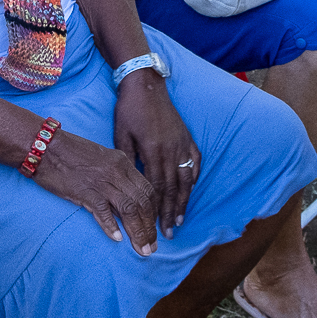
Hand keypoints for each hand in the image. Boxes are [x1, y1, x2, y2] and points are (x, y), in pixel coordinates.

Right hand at [30, 127, 161, 254]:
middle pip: (143, 202)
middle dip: (150, 228)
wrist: (44, 145)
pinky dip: (111, 226)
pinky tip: (117, 239)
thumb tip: (125, 203)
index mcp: (121, 162)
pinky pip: (103, 211)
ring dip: (138, 232)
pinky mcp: (84, 190)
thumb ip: (115, 177)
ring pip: (129, 208)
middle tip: (151, 247)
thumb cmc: (70, 153)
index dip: (154, 213)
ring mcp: (101, 180)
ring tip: (142, 249)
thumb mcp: (101, 160)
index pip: (148, 190)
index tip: (153, 229)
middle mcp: (116, 170)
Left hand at [112, 71, 198, 237]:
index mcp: (153, 151)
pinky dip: (194, 178)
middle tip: (169, 232)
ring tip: (180, 219)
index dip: (157, 209)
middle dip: (171, 212)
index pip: (157, 187)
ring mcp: (182, 144)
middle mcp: (171, 150)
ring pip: (186, 179)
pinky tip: (190, 190)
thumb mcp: (121, 135)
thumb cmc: (129, 110)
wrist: (145, 85)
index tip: (155, 226)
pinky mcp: (187, 137)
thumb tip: (130, 184)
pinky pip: (195, 162)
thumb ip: (128, 159)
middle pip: (173, 188)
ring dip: (184, 201)